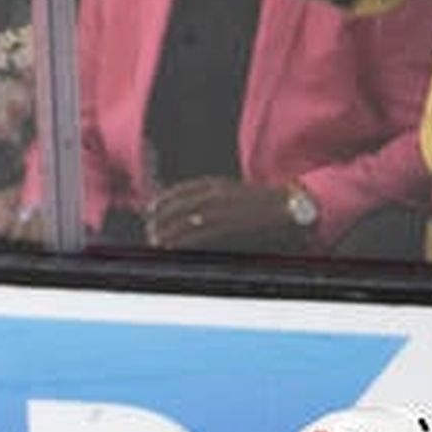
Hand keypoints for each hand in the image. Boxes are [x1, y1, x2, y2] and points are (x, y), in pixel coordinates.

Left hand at [147, 176, 301, 250]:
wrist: (282, 205)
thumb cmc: (257, 201)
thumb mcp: (230, 192)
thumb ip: (211, 196)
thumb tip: (191, 209)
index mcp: (215, 184)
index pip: (180, 190)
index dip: (163, 200)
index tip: (150, 208)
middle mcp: (214, 194)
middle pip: (178, 206)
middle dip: (160, 218)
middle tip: (149, 228)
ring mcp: (220, 210)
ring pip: (184, 221)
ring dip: (167, 232)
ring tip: (155, 241)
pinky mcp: (227, 226)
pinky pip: (197, 234)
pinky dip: (181, 241)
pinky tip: (172, 247)